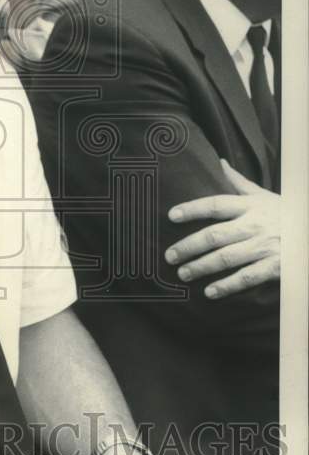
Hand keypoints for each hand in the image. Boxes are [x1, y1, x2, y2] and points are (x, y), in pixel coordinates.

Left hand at [165, 160, 279, 298]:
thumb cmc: (286, 213)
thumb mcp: (264, 195)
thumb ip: (239, 182)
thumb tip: (219, 162)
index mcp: (250, 206)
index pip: (216, 204)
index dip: (192, 209)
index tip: (171, 215)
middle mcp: (254, 225)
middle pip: (215, 235)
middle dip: (189, 246)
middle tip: (169, 256)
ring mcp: (265, 246)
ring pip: (226, 257)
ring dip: (202, 266)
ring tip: (182, 273)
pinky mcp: (275, 266)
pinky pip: (247, 277)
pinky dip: (227, 285)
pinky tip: (210, 292)